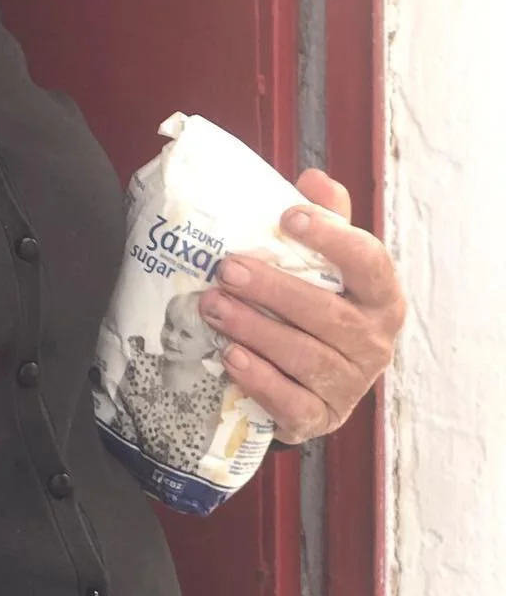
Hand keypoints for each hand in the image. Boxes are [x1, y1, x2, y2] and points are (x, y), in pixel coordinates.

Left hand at [198, 170, 405, 443]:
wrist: (312, 376)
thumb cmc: (317, 302)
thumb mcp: (326, 259)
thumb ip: (325, 217)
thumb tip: (313, 178)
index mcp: (381, 296)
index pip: (370, 263)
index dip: (333, 239)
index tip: (288, 217)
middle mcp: (374, 342)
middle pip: (327, 315)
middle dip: (273, 290)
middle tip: (226, 270)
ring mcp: (351, 384)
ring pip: (305, 357)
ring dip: (255, 331)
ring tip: (214, 307)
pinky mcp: (321, 417)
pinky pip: (292, 403)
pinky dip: (260, 380)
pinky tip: (230, 357)